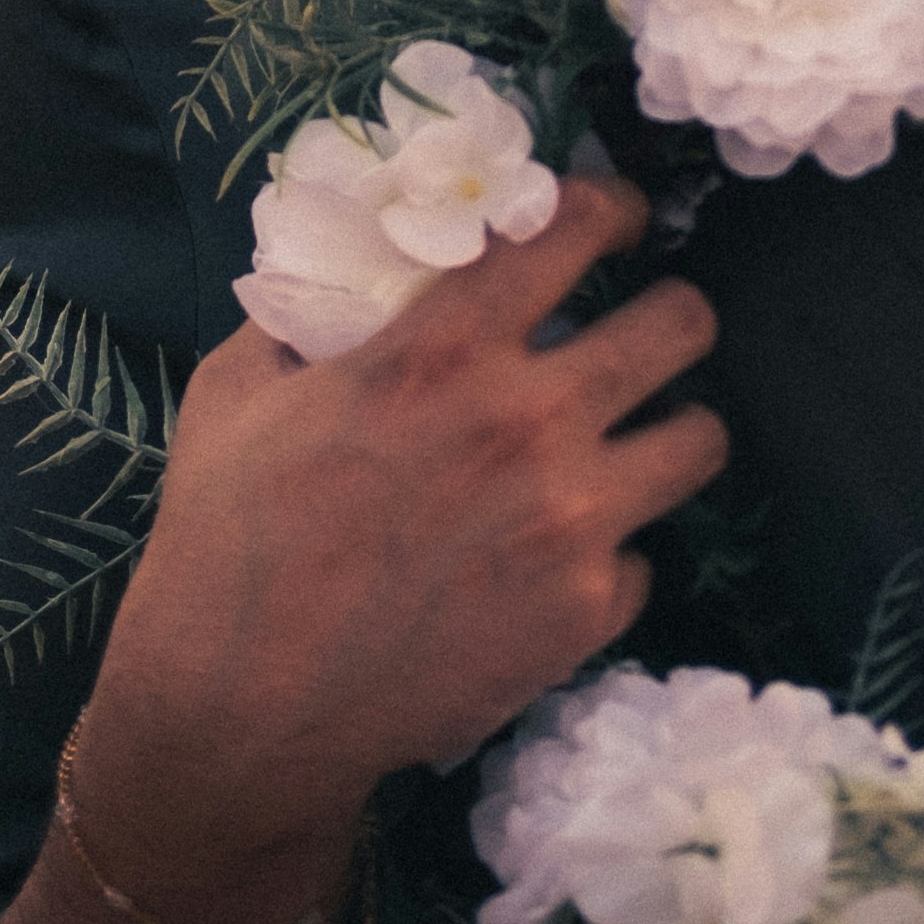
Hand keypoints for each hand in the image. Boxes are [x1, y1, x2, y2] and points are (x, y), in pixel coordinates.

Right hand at [78, 173, 727, 914]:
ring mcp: (571, 522)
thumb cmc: (224, 543)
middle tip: (645, 331)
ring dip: (669, 430)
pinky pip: (644, 558)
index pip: (577, 228)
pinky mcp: (586, 614)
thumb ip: (310, 320)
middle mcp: (530, 421)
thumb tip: (349, 281)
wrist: (238, 714)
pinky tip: (559, 561)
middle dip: (672, 314)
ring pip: (699, 441)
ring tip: (635, 441)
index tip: (612, 220)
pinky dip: (610, 554)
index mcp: (443, 348)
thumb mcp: (238, 393)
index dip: (610, 209)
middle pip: (681, 324)